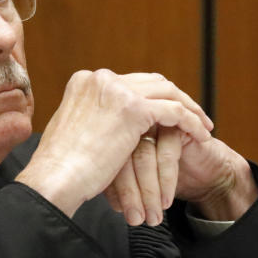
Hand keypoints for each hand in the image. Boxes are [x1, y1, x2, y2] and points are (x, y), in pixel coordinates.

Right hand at [15, 70, 211, 218]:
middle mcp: (100, 78)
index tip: (166, 114)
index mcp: (84, 81)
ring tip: (203, 127)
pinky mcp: (133, 109)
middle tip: (193, 117)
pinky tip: (201, 137)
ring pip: (168, 92)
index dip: (154, 96)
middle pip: (152, 81)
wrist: (53, 179)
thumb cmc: (59, 168)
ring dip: (190, 109)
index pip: (131, 82)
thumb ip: (93, 118)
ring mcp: (117, 91)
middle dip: (176, 98)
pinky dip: (192, 122)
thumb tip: (108, 124)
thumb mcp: (73, 130)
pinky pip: (175, 112)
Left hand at [109, 74, 257, 222]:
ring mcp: (153, 121)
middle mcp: (132, 124)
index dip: (113, 188)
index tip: (119, 212)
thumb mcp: (136, 185)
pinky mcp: (177, 124)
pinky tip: (167, 199)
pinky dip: (167, 180)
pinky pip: (166, 153)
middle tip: (136, 219)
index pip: (105, 160)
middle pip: (122, 157)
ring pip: (143, 156)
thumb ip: (116, 186)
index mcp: (115, 134)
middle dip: (131, 193)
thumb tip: (107, 204)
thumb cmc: (166, 179)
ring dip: (149, 191)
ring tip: (153, 215)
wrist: (204, 175)